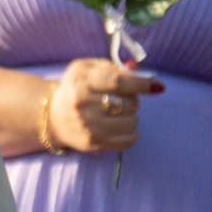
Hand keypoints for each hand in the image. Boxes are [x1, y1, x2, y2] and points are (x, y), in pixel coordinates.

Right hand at [41, 59, 160, 153]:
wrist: (54, 116)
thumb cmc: (77, 87)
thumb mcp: (88, 68)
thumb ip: (115, 67)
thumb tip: (143, 74)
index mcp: (81, 81)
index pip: (117, 82)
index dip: (141, 84)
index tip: (157, 86)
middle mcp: (82, 105)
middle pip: (129, 103)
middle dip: (132, 100)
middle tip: (121, 99)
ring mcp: (87, 126)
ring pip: (132, 122)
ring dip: (131, 116)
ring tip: (117, 113)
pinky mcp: (93, 143)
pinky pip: (129, 140)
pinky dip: (130, 132)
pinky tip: (118, 126)